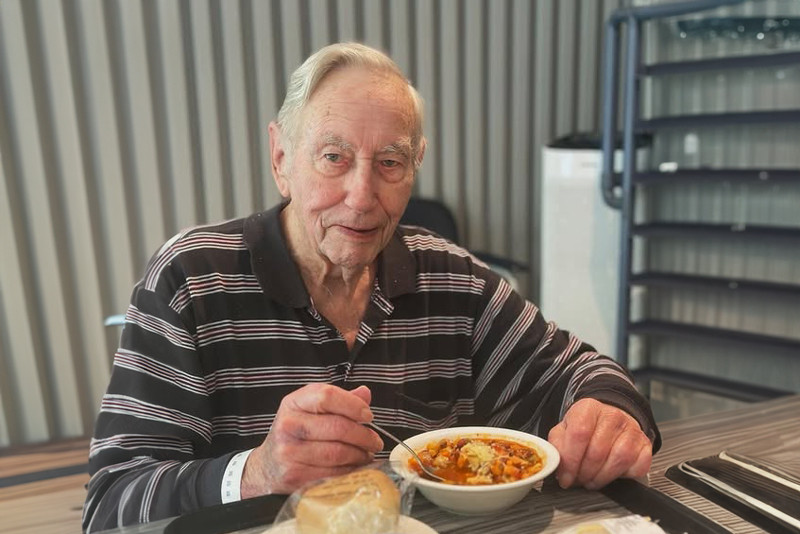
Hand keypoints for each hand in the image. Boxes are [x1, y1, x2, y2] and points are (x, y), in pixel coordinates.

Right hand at [241, 384, 383, 497]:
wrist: (268, 466)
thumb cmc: (295, 434)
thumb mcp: (310, 410)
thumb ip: (338, 401)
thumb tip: (365, 394)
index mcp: (294, 403)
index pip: (327, 396)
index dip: (353, 405)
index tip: (368, 415)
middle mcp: (288, 425)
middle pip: (337, 427)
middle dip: (364, 435)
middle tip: (375, 441)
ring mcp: (289, 451)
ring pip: (338, 452)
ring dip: (360, 454)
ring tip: (367, 453)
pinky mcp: (295, 475)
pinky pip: (332, 473)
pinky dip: (350, 470)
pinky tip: (355, 466)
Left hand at [547, 398, 651, 489]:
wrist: (609, 420)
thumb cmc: (585, 427)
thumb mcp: (564, 430)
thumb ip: (557, 445)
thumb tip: (557, 464)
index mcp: (588, 408)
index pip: (579, 434)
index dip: (571, 461)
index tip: (565, 478)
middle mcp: (612, 415)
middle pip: (597, 451)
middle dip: (584, 473)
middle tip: (578, 480)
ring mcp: (632, 429)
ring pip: (618, 460)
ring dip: (601, 478)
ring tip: (591, 480)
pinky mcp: (645, 444)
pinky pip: (637, 467)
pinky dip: (623, 477)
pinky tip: (611, 474)